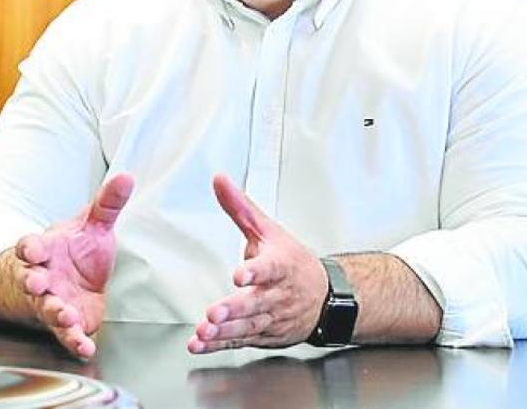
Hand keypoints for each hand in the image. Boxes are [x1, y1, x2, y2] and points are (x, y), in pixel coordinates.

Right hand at [14, 173, 133, 357]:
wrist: (75, 277)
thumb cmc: (78, 249)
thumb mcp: (93, 224)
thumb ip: (107, 203)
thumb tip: (126, 177)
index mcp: (46, 249)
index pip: (30, 245)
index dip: (29, 247)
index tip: (31, 249)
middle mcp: (43, 277)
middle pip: (31, 280)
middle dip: (32, 282)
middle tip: (36, 283)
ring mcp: (52, 301)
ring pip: (48, 309)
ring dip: (55, 312)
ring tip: (64, 315)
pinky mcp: (67, 323)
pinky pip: (68, 335)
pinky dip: (75, 341)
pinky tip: (85, 347)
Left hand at [188, 174, 327, 353]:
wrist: (326, 298)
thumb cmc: (293, 262)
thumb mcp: (269, 230)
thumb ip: (241, 207)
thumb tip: (219, 180)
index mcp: (281, 266)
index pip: (271, 268)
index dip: (256, 271)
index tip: (240, 274)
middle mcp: (278, 295)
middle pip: (256, 303)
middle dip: (235, 309)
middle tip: (214, 314)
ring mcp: (272, 318)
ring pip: (248, 326)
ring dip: (225, 332)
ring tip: (204, 332)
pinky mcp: (264, 335)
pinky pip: (241, 342)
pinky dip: (220, 345)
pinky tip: (201, 345)